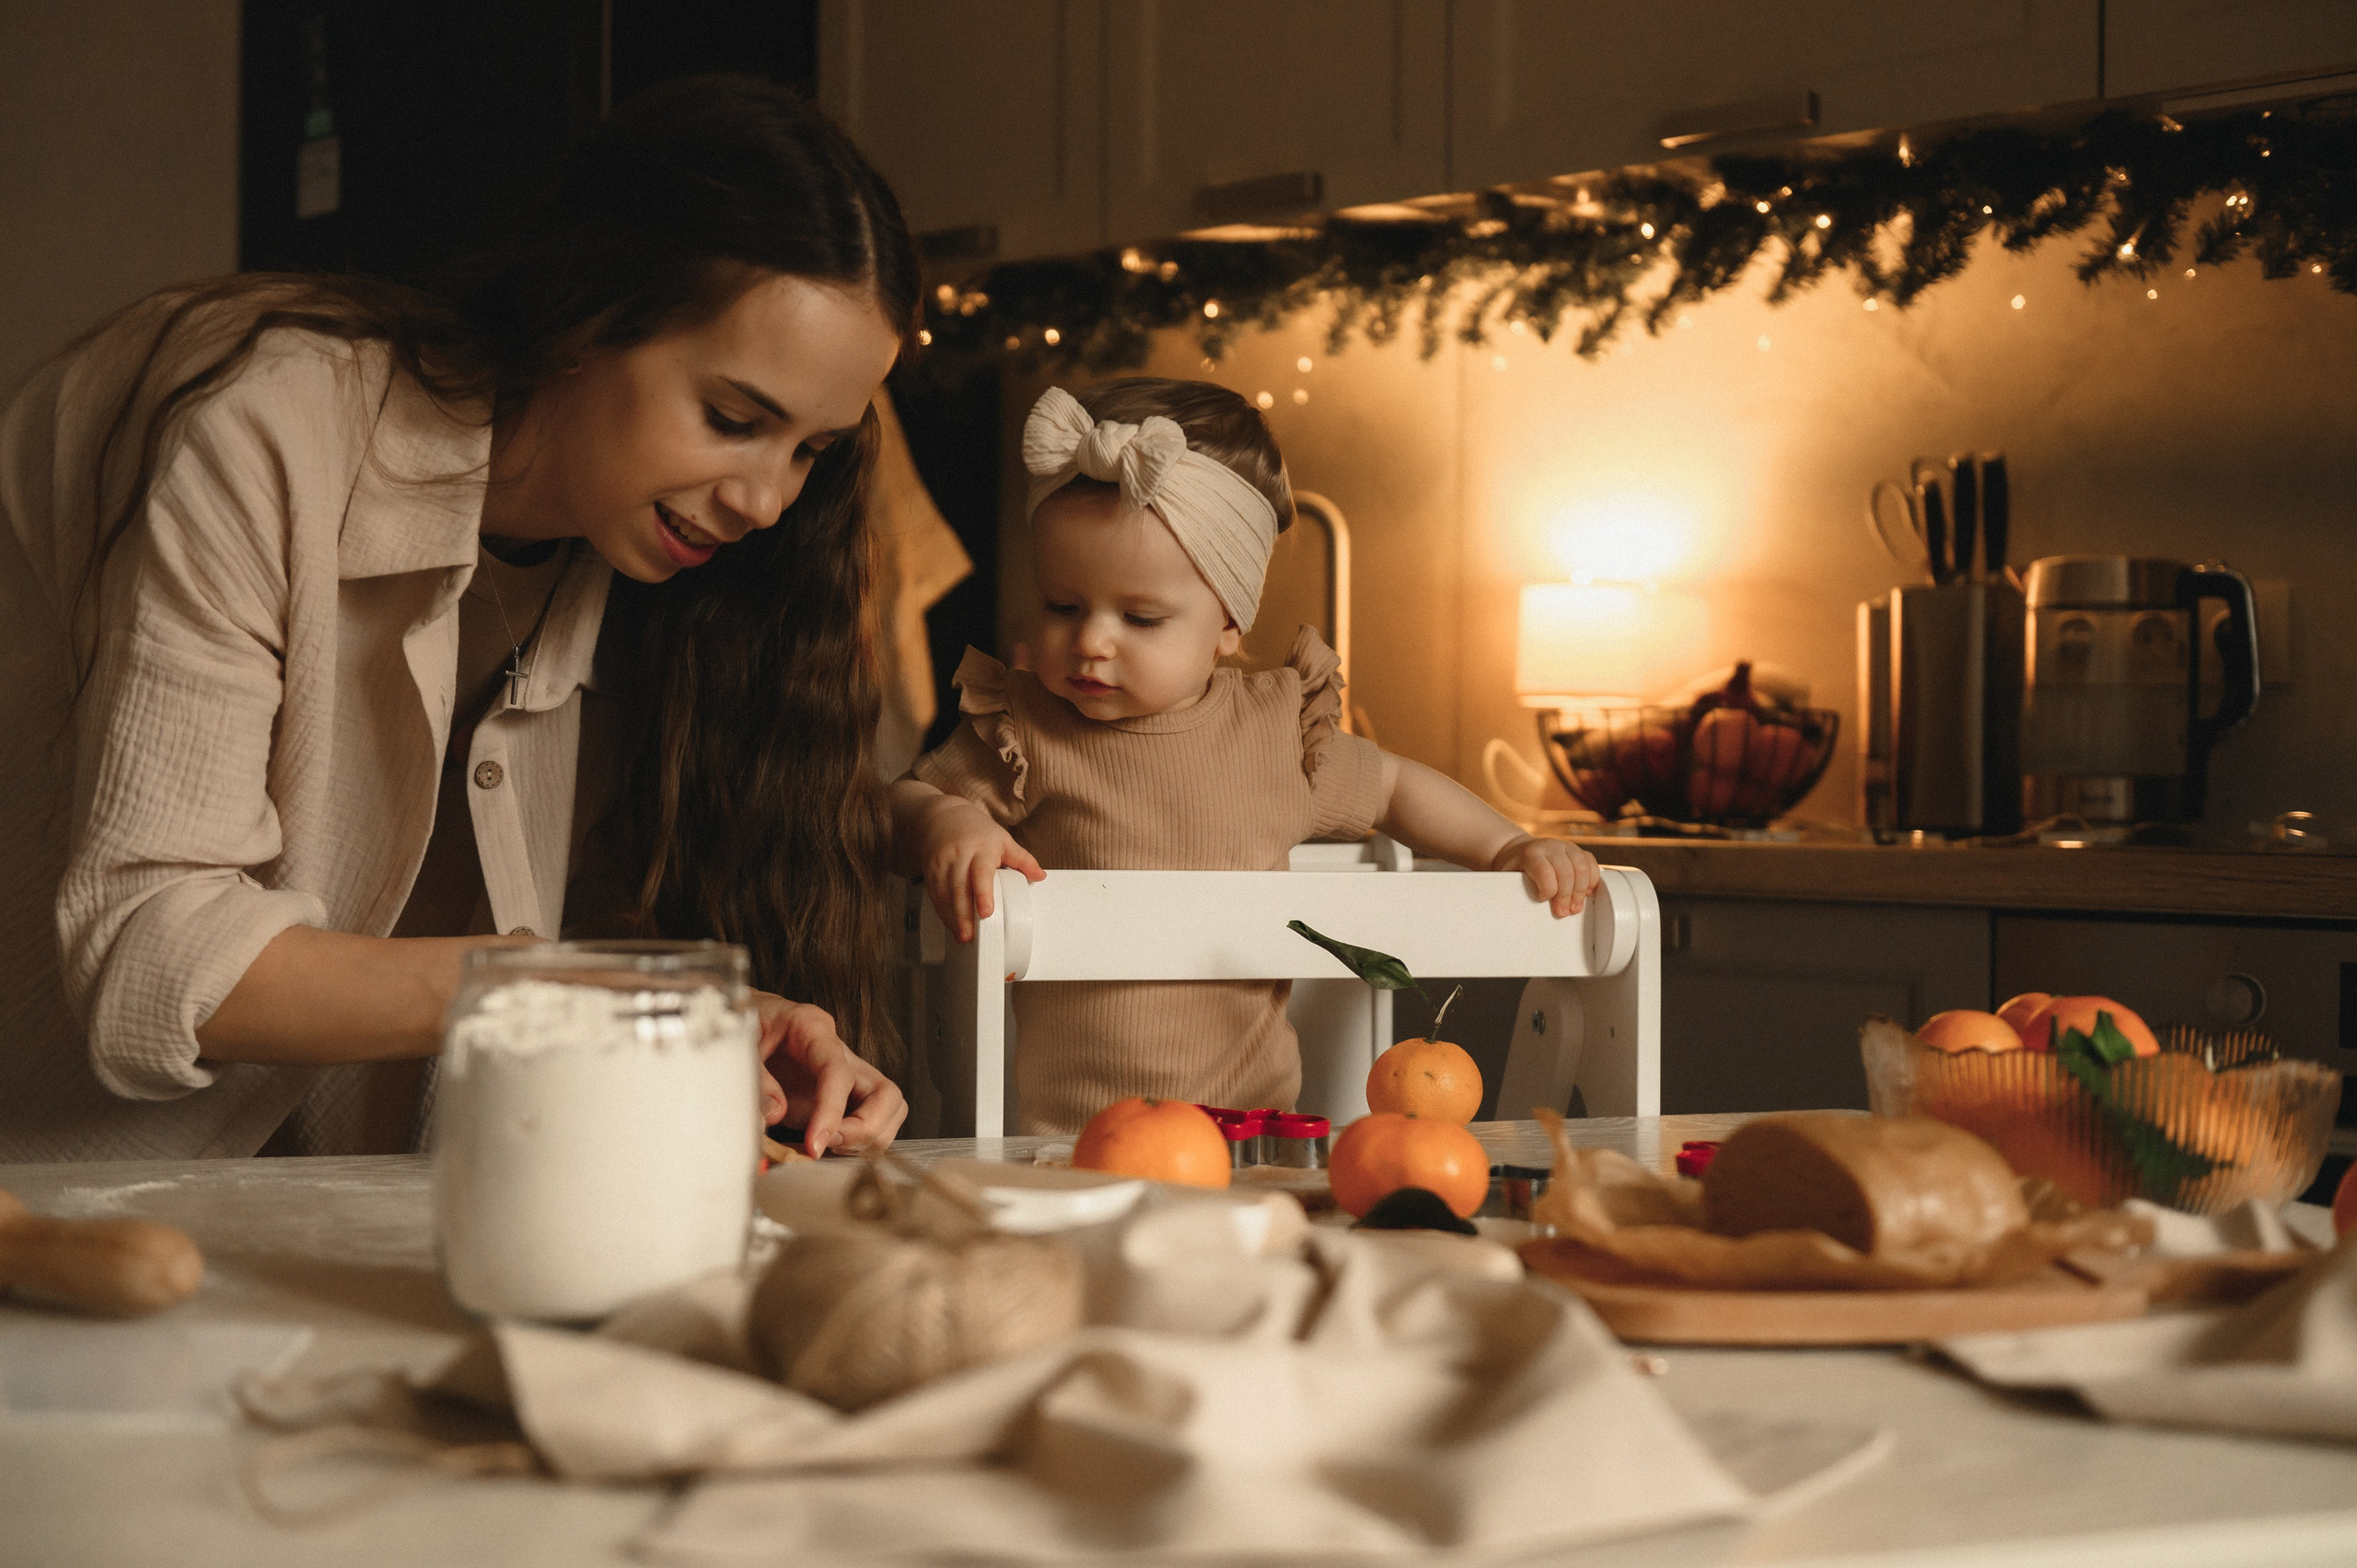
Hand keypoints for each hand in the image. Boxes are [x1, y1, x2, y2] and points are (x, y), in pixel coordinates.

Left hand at [753, 992, 907, 1156]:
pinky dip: (855, 1146)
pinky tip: (819, 1148)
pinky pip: (872, 1124)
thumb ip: (757, 1080)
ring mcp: (849, 1077)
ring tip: (820, 1148)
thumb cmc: (747, 1026)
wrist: (745, 1021)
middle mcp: (842, 1053)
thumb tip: (774, 1114)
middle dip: (864, 1131)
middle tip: (824, 1146)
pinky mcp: (846, 1098)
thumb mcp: (741, 1044)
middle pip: (887, 1095)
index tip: (814, 1146)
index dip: (831, 1112)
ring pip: (889, 1112)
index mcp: (814, 1030)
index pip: (839, 1073)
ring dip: (864, 1141)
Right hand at [919, 794, 1043, 941]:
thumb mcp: (1003, 839)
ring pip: (944, 893)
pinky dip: (942, 910)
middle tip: (970, 936)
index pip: (981, 872)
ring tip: (962, 936)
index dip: (983, 893)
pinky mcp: (930, 869)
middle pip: (959, 888)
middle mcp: (959, 855)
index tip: (986, 912)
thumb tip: (1040, 876)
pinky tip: (950, 923)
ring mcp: (942, 862)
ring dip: (952, 917)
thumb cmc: (976, 831)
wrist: (942, 816)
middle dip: (963, 915)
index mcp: (981, 848)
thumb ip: (1022, 859)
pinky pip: (935, 893)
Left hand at [1493, 834, 1602, 917]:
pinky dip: (1592, 880)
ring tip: (1574, 908)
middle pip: (1566, 872)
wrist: (1519, 850)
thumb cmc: (1514, 868)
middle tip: (1562, 913)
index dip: (1547, 890)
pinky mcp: (1578, 851)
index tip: (1542, 899)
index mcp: (1532, 853)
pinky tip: (1585, 893)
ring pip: (1582, 868)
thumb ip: (1517, 890)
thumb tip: (1526, 913)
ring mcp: (1566, 847)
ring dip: (1580, 892)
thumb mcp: (1507, 877)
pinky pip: (1592, 864)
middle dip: (1566, 897)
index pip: (1545, 871)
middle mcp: (1551, 846)